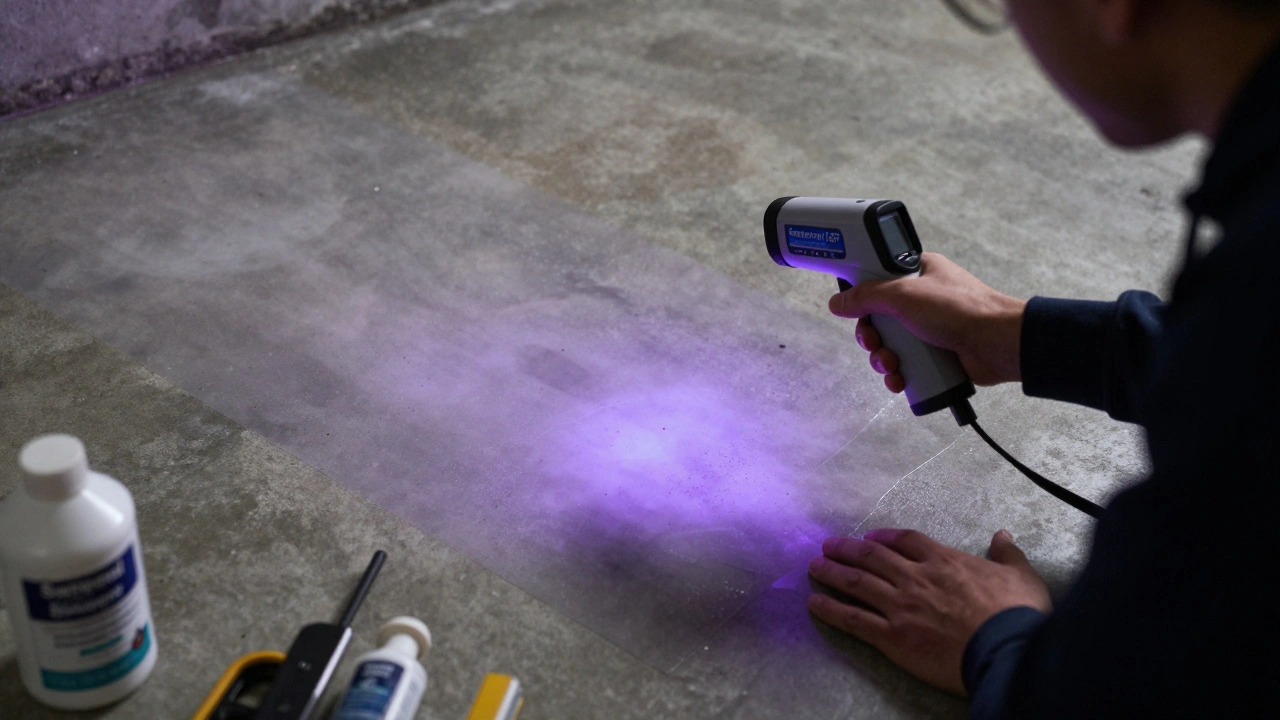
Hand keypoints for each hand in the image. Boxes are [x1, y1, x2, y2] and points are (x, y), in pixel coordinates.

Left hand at [807, 528, 1050, 694]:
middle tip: (828, 544)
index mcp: (944, 561)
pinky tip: (814, 603)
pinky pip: (853, 619)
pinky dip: (831, 609)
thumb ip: (1008, 554)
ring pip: (857, 583)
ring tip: (813, 565)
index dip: (885, 538)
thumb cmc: (1018, 615)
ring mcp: (901, 606)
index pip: (906, 541)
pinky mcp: (892, 636)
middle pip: (872, 557)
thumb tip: (1003, 536)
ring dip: (832, 572)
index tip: (871, 538)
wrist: (1007, 650)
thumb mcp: (1021, 576)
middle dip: (847, 549)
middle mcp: (916, 578)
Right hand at [829, 253, 1026, 390]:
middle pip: (879, 318)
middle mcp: (922, 299)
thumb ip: (866, 296)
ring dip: (883, 359)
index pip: (877, 281)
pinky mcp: (935, 354)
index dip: (863, 297)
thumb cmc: (959, 308)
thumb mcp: (904, 294)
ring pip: (890, 345)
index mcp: (917, 273)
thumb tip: (837, 302)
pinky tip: (899, 380)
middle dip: (871, 337)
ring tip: (891, 366)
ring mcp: (929, 328)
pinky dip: (898, 374)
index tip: (854, 310)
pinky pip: (906, 364)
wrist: (998, 343)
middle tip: (873, 343)